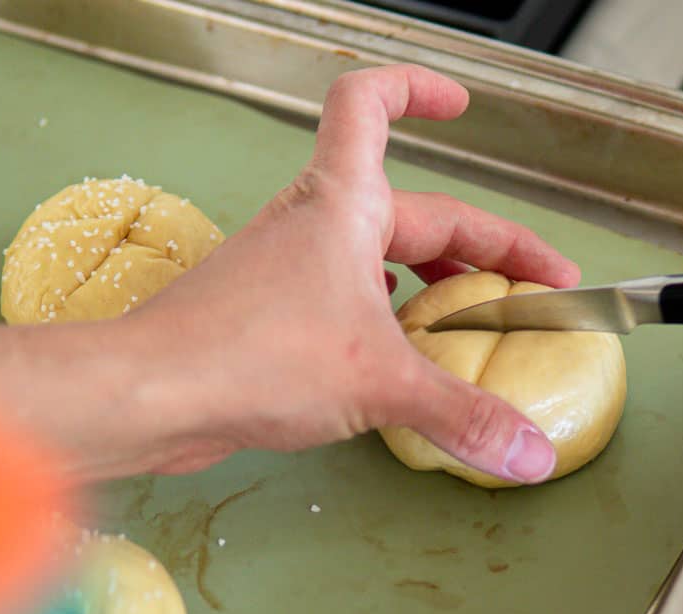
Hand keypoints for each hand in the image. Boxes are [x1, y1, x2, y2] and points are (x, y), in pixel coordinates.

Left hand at [129, 66, 578, 481]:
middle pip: (413, 209)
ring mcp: (290, 266)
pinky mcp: (272, 313)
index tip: (461, 105)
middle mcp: (315, 224)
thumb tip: (532, 454)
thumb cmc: (248, 355)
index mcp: (343, 204)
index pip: (371, 105)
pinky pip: (348, 296)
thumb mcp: (382, 383)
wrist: (150, 395)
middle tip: (528, 284)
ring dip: (433, 277)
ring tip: (474, 313)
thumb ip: (464, 414)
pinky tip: (400, 347)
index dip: (418, 90)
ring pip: (379, 254)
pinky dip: (387, 314)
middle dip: (479, 244)